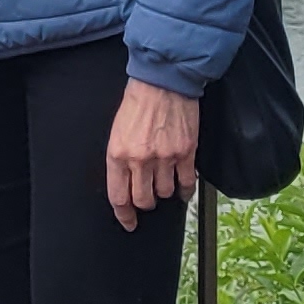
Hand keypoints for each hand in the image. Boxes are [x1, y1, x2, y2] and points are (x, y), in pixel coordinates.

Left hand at [107, 77, 199, 226]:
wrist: (163, 81)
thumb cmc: (138, 101)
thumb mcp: (117, 130)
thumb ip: (120, 158)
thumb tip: (125, 182)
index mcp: (118, 154)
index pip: (119, 197)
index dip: (124, 215)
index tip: (128, 222)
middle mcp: (140, 160)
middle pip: (143, 200)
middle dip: (145, 203)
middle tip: (147, 197)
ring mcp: (165, 158)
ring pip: (165, 193)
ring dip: (164, 192)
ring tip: (163, 182)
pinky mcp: (186, 153)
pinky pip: (186, 183)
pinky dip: (185, 191)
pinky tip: (182, 189)